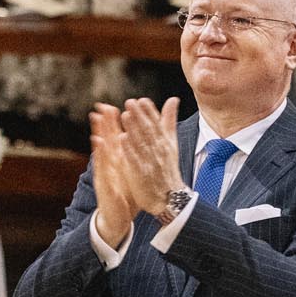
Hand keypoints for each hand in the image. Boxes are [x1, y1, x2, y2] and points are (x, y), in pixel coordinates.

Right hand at [87, 105, 136, 247]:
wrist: (117, 219)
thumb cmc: (125, 194)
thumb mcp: (129, 172)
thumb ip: (131, 155)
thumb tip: (132, 138)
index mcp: (116, 162)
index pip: (112, 139)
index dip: (110, 123)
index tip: (109, 106)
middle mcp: (108, 167)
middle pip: (104, 144)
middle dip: (102, 127)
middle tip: (99, 109)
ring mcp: (105, 178)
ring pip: (102, 158)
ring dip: (99, 144)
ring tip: (97, 130)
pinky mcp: (107, 191)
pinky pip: (105, 178)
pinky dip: (103, 167)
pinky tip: (102, 160)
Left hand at [119, 97, 183, 216]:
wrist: (170, 197)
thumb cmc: (168, 168)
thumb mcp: (171, 142)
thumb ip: (169, 121)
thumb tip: (173, 99)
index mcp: (165, 142)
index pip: (157, 123)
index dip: (149, 112)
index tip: (141, 100)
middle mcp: (158, 150)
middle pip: (148, 131)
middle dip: (140, 116)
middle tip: (130, 102)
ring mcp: (150, 162)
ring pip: (141, 143)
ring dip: (134, 129)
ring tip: (125, 116)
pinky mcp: (141, 174)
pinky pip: (135, 160)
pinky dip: (129, 149)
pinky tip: (122, 139)